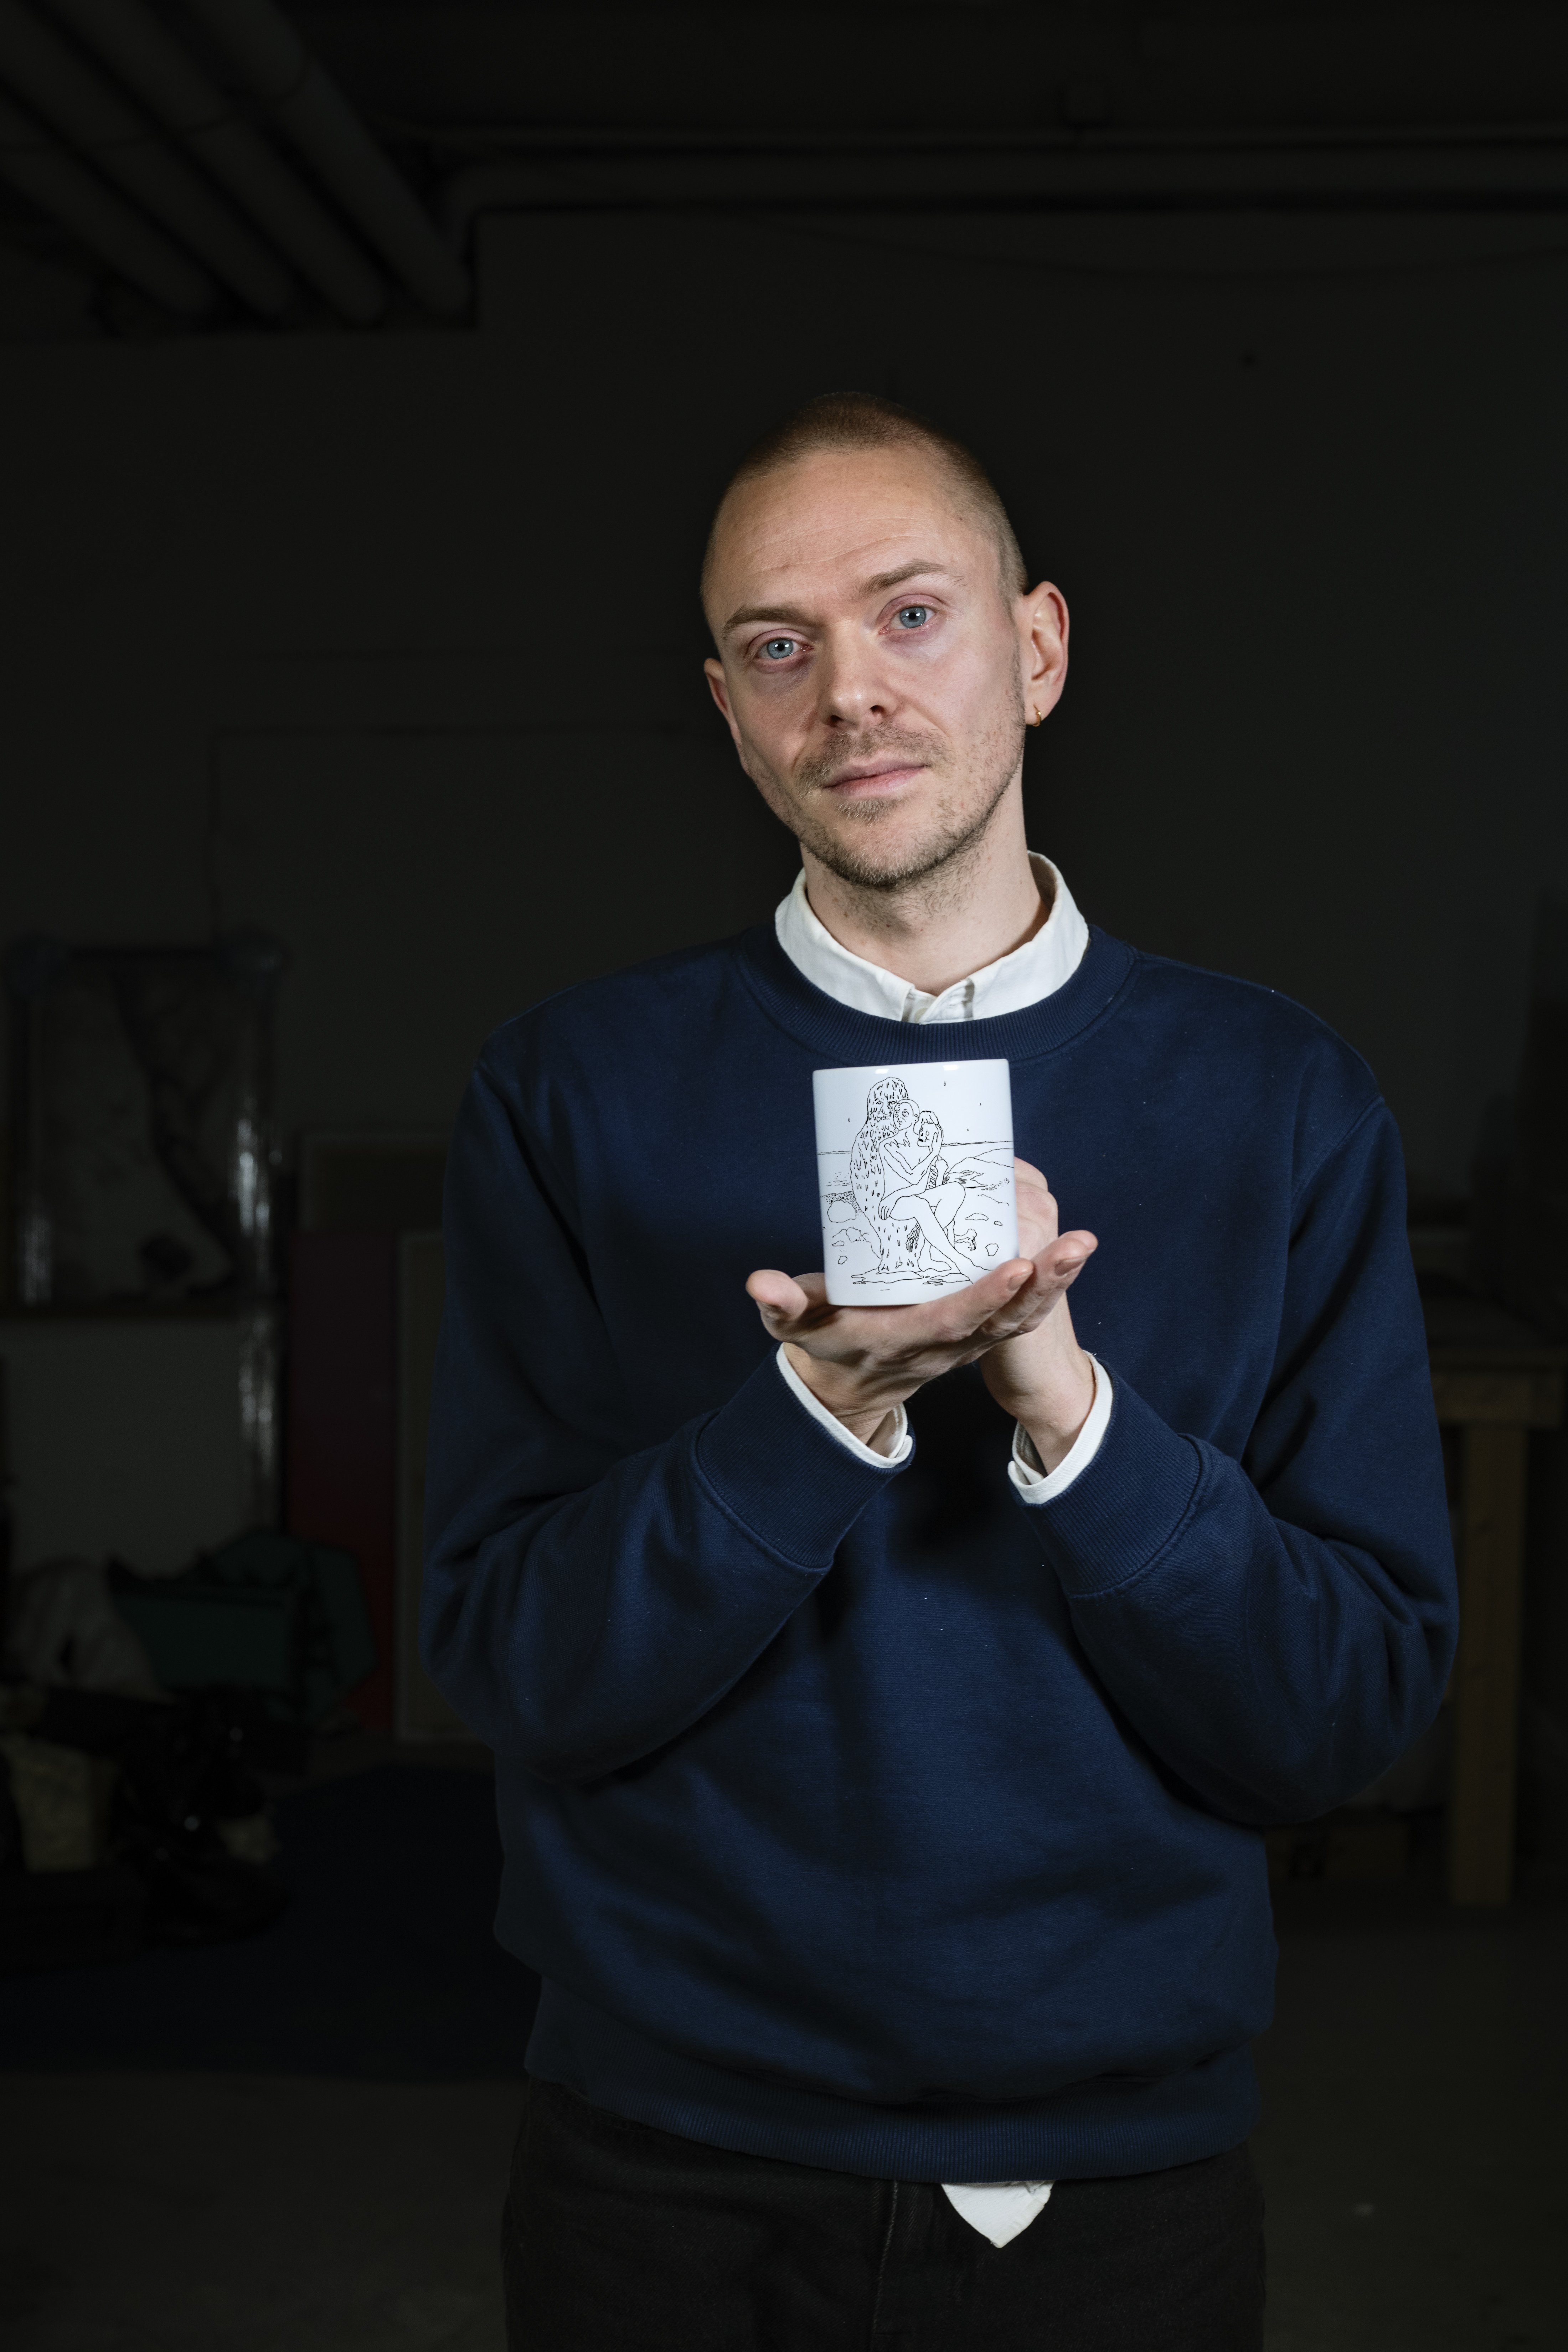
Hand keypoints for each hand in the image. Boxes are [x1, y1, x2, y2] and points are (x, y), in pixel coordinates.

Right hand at [745, 1156, 1095, 1454]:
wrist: (848, 1387)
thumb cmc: (822, 1343)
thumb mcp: (794, 1327)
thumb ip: (781, 1304)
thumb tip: (761, 1283)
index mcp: (903, 1339)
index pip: (952, 1319)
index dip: (985, 1297)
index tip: (1017, 1267)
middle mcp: (945, 1345)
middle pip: (1003, 1319)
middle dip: (1042, 1285)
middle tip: (1076, 1244)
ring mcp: (967, 1344)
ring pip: (1022, 1318)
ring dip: (1057, 1283)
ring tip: (1085, 1242)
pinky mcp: (979, 1335)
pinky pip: (1023, 1315)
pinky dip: (1050, 1287)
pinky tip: (1072, 1251)